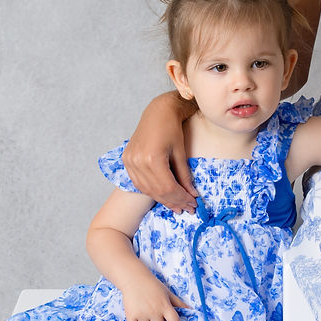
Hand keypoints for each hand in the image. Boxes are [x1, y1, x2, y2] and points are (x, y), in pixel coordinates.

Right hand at [119, 270, 188, 320]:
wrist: (134, 278)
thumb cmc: (153, 286)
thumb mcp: (167, 293)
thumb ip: (178, 303)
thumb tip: (190, 310)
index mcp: (165, 305)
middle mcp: (154, 311)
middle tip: (155, 318)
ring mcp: (142, 314)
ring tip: (145, 317)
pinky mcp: (131, 315)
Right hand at [122, 95, 197, 212]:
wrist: (157, 112)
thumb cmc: (172, 128)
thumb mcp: (181, 153)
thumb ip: (184, 176)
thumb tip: (191, 195)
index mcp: (153, 158)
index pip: (168, 187)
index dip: (181, 198)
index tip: (193, 204)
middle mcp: (138, 161)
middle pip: (157, 190)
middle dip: (174, 201)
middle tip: (187, 209)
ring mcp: (130, 161)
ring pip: (147, 189)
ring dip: (162, 199)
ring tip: (176, 206)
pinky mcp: (127, 160)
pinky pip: (138, 182)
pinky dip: (151, 191)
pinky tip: (162, 196)